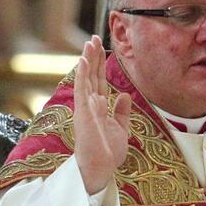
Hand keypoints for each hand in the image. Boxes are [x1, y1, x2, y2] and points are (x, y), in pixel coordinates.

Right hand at [73, 35, 130, 193]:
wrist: (101, 168)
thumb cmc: (108, 153)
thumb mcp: (120, 128)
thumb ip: (121, 111)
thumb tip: (123, 94)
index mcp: (98, 107)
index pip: (98, 80)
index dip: (99, 64)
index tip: (100, 47)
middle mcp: (90, 105)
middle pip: (91, 75)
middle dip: (93, 56)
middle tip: (93, 37)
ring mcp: (85, 107)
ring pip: (85, 78)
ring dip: (87, 59)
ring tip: (89, 42)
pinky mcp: (83, 112)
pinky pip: (82, 89)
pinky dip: (83, 74)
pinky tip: (84, 60)